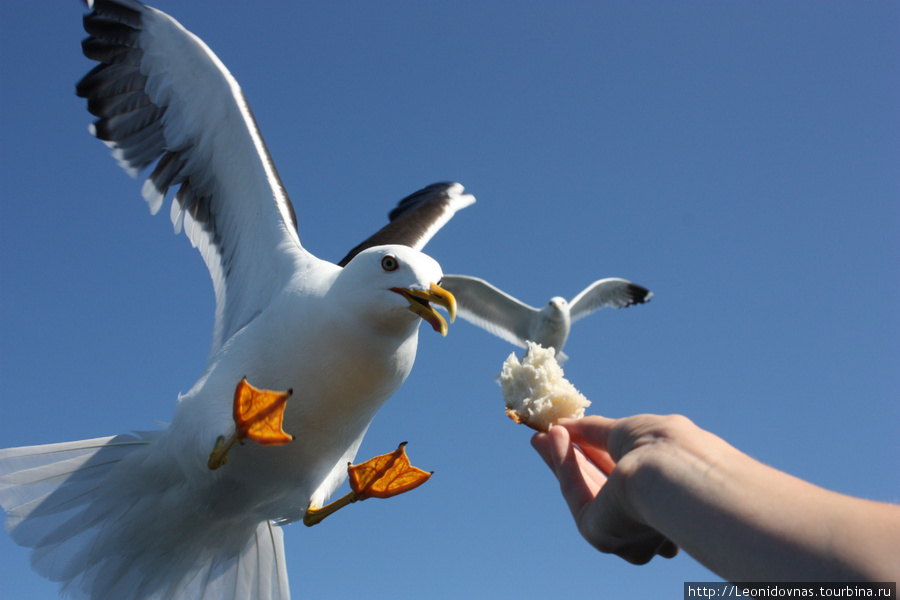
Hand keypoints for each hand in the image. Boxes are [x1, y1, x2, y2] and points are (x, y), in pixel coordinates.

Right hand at [531, 415, 680, 563]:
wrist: (671, 472)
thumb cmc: (664, 447)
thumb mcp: (628, 432)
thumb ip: (595, 431)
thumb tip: (564, 425)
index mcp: (668, 496)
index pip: (625, 474)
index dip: (596, 450)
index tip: (572, 432)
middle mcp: (649, 519)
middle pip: (600, 485)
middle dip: (574, 457)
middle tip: (549, 434)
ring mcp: (626, 531)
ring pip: (586, 491)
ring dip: (563, 461)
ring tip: (541, 436)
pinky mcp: (603, 536)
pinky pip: (578, 496)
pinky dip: (565, 467)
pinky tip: (555, 440)